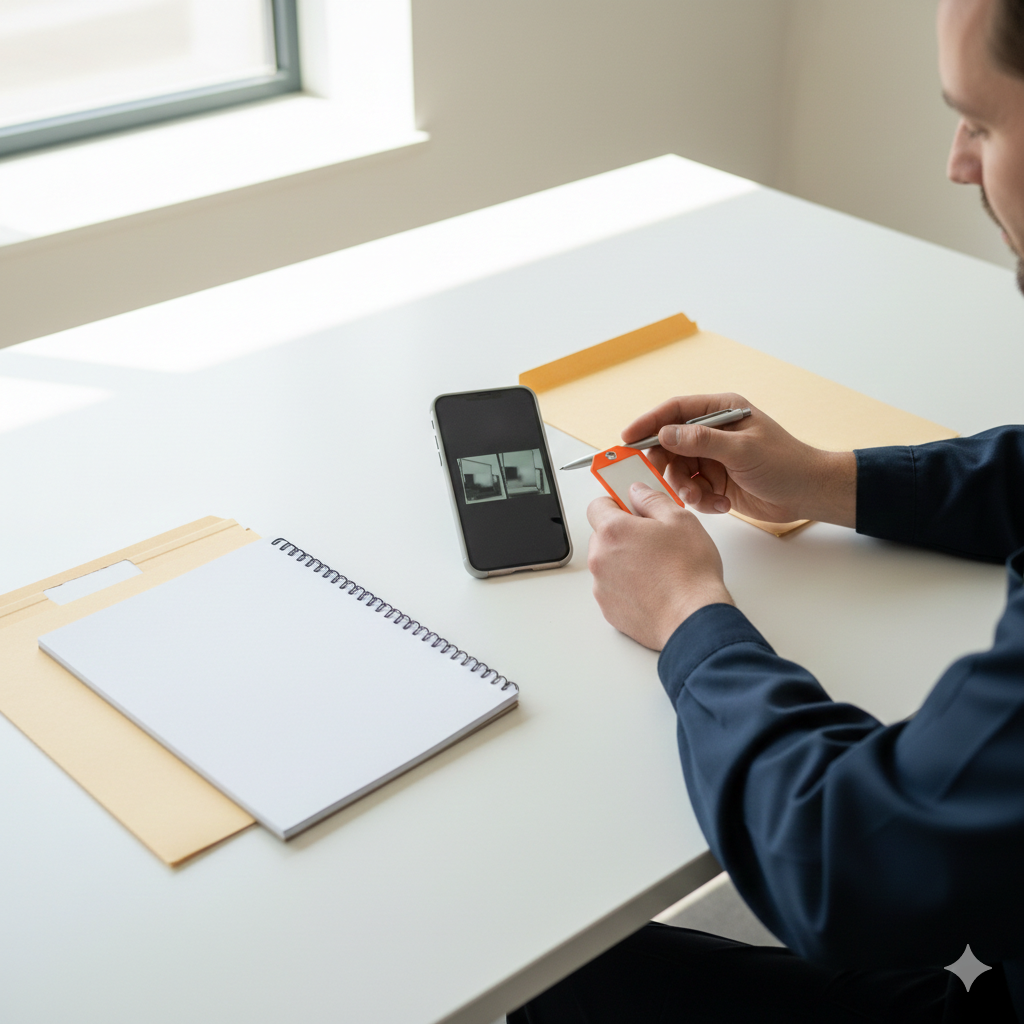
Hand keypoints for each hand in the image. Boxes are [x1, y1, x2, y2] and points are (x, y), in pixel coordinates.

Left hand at [587, 483, 732, 650]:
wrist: (692, 620)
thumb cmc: (689, 572)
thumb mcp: (679, 520)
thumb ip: (651, 499)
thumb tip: (637, 492)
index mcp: (613, 531)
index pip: (597, 505)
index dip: (616, 504)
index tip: (630, 509)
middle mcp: (600, 558)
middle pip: (602, 536)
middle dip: (622, 535)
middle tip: (652, 542)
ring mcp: (602, 586)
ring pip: (607, 563)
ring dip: (624, 562)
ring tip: (656, 569)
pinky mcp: (608, 609)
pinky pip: (613, 589)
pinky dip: (627, 586)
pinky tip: (652, 588)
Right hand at [622, 394, 856, 526]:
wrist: (809, 494)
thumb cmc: (784, 463)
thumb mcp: (741, 449)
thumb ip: (701, 440)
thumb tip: (665, 433)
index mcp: (720, 411)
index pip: (675, 410)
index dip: (648, 422)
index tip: (627, 439)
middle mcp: (713, 432)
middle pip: (670, 443)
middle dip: (666, 464)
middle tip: (664, 479)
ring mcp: (714, 457)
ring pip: (679, 471)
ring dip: (686, 488)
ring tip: (702, 499)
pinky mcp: (716, 480)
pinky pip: (693, 490)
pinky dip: (701, 500)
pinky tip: (721, 504)